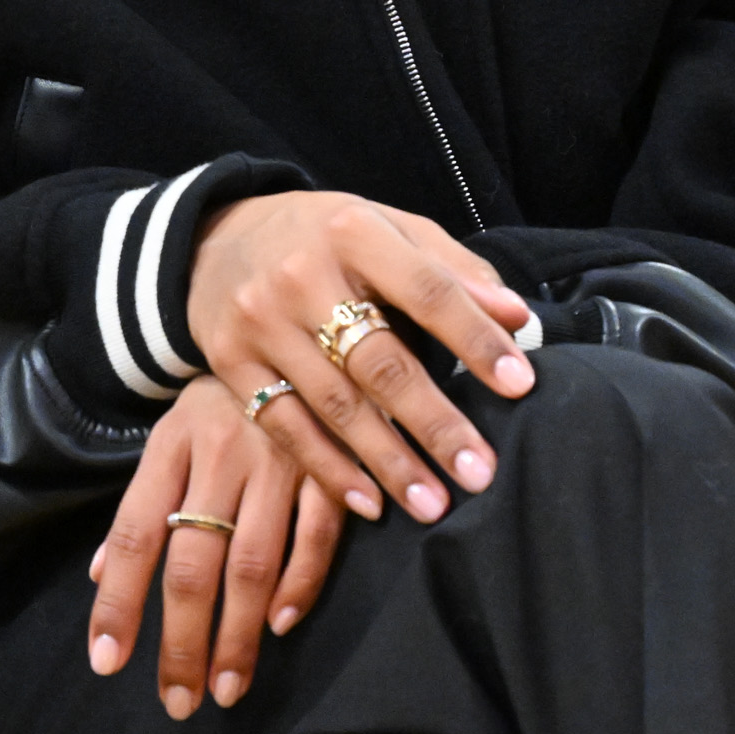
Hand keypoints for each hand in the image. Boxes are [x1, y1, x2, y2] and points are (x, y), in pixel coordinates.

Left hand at [86, 375, 343, 719]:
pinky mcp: (332, 468)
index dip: (120, 602)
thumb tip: (103, 574)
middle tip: (178, 700)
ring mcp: (280, 461)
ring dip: (238, 634)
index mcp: (172, 445)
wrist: (296, 328)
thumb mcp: (170, 437)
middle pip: (194, 561)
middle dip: (182, 640)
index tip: (107, 662)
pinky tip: (280, 626)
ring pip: (253, 562)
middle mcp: (221, 454)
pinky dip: (300, 585)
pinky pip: (316, 537)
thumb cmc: (220, 402)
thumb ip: (142, 505)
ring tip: (225, 687)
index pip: (137, 534)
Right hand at [187, 191, 535, 526]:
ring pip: (335, 405)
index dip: (475, 339)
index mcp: (353, 231)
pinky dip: (328, 469)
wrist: (214, 241)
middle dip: (435, 422)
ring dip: (389, 461)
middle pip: (379, 361)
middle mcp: (302, 276)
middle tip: (481, 472)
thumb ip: (451, 270)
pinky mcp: (229, 362)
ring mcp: (260, 322)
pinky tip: (369, 502)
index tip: (520, 385)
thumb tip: (518, 318)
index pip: (426, 290)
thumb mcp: (386, 229)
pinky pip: (285, 426)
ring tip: (434, 505)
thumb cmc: (324, 239)